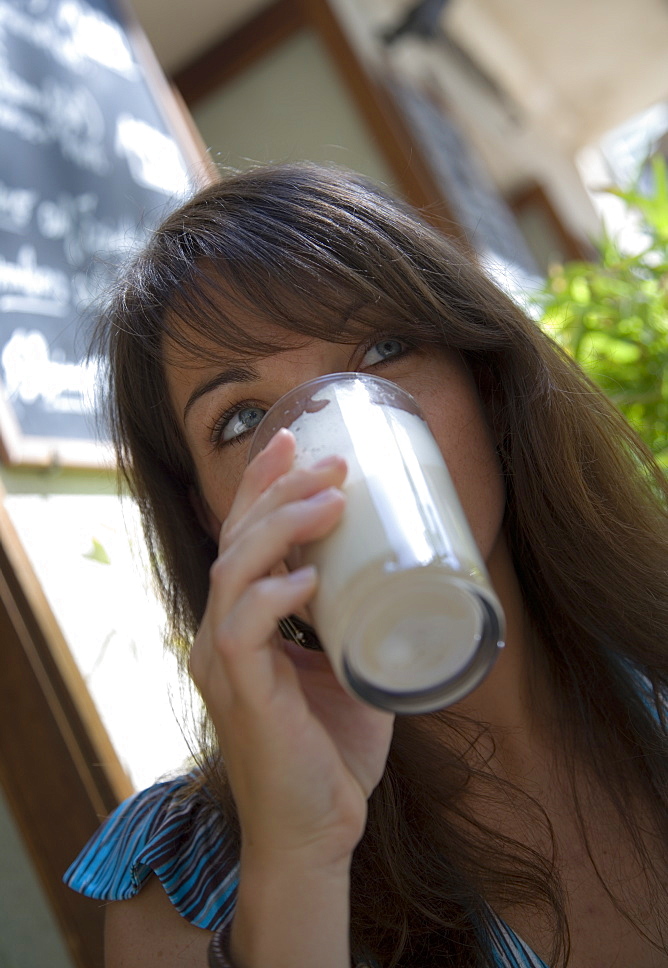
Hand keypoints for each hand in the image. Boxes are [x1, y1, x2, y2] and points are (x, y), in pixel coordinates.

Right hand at [189, 429, 393, 868]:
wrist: (316, 833)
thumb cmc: (331, 752)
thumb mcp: (351, 668)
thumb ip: (359, 623)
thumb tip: (405, 575)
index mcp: (242, 625)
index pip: (242, 540)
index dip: (261, 487)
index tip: (294, 441)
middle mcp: (220, 635)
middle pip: (235, 542)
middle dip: (278, 491)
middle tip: (329, 461)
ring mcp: (224, 665)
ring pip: (232, 573)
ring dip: (280, 528)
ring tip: (330, 499)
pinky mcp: (240, 696)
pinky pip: (242, 632)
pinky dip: (272, 597)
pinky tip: (307, 577)